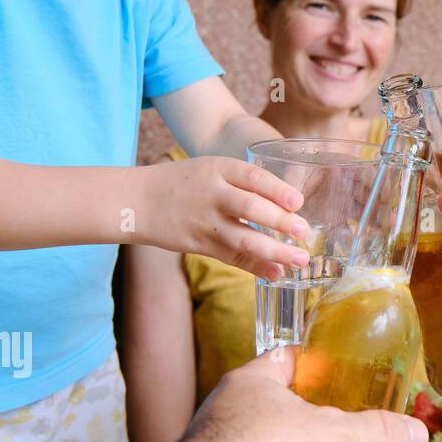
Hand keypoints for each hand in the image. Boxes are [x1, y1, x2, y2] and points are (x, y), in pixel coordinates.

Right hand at [129, 157, 311, 278]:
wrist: (138, 200)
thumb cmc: (186, 182)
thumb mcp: (214, 169)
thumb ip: (247, 183)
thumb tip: (291, 204)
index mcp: (219, 169)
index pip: (253, 177)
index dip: (277, 190)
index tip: (298, 202)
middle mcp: (213, 194)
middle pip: (250, 208)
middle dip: (280, 221)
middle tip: (304, 231)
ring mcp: (205, 222)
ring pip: (243, 238)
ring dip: (274, 251)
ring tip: (300, 258)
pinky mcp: (200, 245)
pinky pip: (232, 258)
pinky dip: (256, 267)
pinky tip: (276, 272)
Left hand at [180, 349, 428, 441]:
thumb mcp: (331, 441)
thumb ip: (374, 433)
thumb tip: (415, 433)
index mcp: (252, 381)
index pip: (288, 358)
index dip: (318, 362)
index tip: (345, 372)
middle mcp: (229, 410)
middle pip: (279, 403)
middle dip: (310, 416)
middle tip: (346, 425)